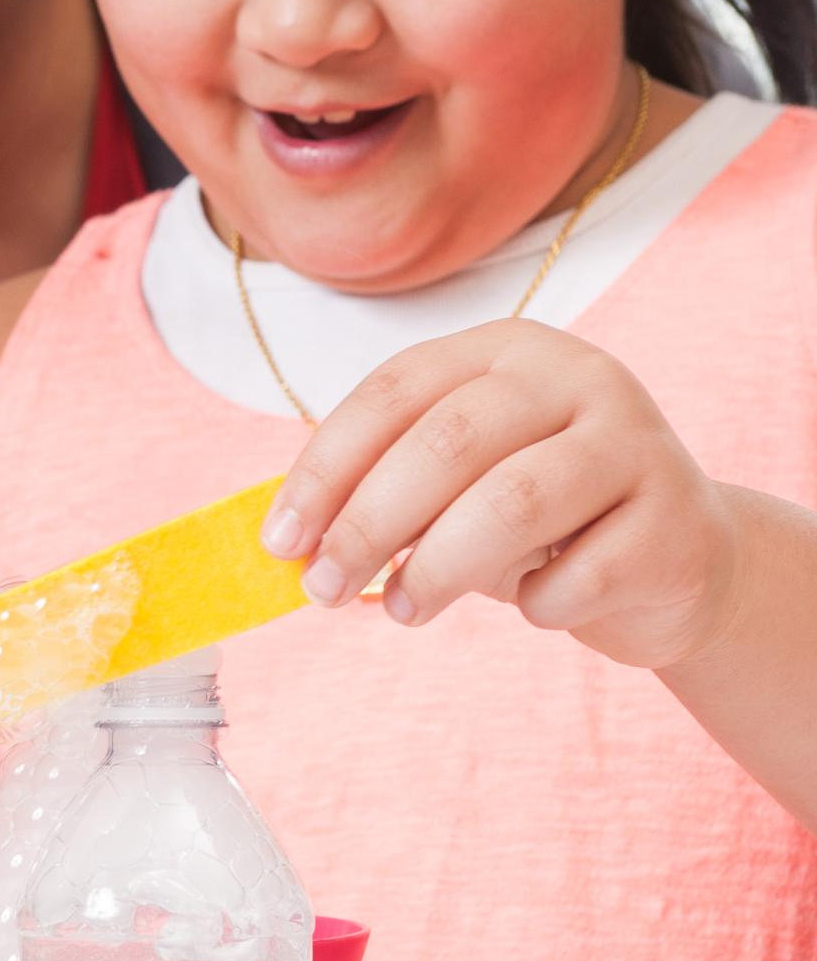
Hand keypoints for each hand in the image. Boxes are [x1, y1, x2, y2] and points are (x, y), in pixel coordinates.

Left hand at [262, 320, 744, 669]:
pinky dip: (539, 602)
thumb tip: (296, 543)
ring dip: (439, 569)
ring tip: (406, 611)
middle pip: (445, 443)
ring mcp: (635, 440)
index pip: (392, 392)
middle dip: (367, 524)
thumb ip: (384, 493)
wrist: (680, 559)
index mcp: (502, 350)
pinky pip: (583, 571)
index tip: (280, 541)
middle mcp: (574, 375)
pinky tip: (537, 604)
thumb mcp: (456, 487)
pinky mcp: (677, 517)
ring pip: (512, 502)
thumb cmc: (537, 519)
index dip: (325, 469)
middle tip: (324, 589)